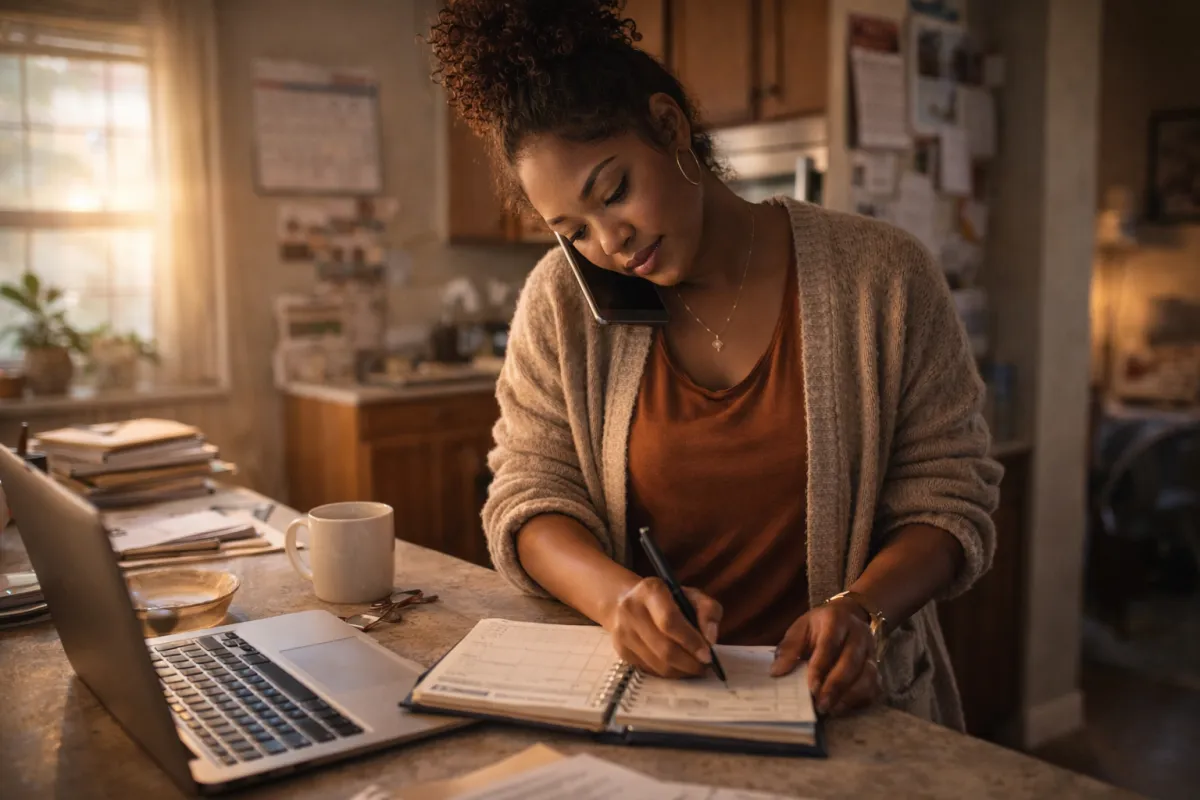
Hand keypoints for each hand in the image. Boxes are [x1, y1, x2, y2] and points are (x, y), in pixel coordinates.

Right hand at [608, 578, 722, 678]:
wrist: (626, 601)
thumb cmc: (667, 599)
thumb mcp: (691, 595)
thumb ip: (708, 610)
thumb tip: (710, 639)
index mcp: (651, 590)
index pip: (670, 621)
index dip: (691, 641)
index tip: (708, 655)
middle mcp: (631, 610)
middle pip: (664, 648)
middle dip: (689, 662)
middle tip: (704, 666)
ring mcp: (623, 632)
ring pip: (658, 663)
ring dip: (681, 671)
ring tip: (694, 668)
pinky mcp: (621, 650)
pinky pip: (650, 670)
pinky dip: (668, 673)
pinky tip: (678, 667)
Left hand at [770, 598, 881, 715]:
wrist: (848, 616)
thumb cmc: (819, 626)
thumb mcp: (801, 628)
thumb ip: (789, 648)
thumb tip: (777, 672)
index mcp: (836, 620)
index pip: (829, 645)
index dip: (820, 667)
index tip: (811, 687)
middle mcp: (858, 635)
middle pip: (851, 662)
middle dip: (836, 686)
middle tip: (821, 705)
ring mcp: (871, 652)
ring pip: (868, 676)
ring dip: (850, 696)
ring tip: (831, 709)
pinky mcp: (878, 667)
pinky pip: (875, 686)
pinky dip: (861, 700)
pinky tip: (843, 707)